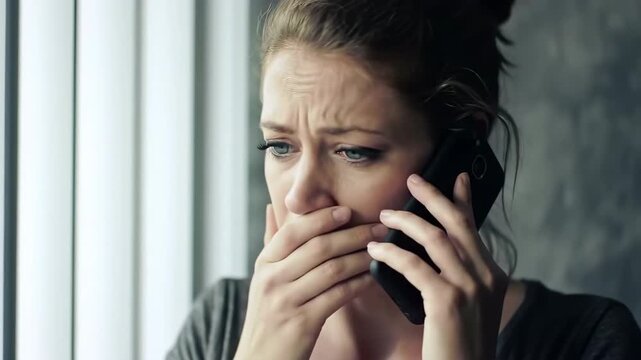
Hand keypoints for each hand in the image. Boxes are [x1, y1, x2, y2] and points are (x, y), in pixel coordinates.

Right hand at [235, 205, 385, 359]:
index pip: (294, 231)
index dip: (321, 217)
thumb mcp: (263, 278)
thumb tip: (274, 207)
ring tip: (380, 250)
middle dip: (352, 235)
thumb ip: (272, 244)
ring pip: (332, 270)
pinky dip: (358, 284)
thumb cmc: (269, 315)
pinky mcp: (303, 322)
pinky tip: (372, 277)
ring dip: (361, 257)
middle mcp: (272, 279)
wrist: (261, 359)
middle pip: (318, 247)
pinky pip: (338, 295)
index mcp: (264, 263)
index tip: (346, 209)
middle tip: (378, 228)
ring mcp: (286, 301)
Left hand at [366, 172, 507, 359]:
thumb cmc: (460, 344)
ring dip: (407, 222)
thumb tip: (433, 249)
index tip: (456, 177)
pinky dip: (392, 253)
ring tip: (385, 216)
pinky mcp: (448, 301)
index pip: (474, 229)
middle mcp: (486, 277)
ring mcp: (469, 288)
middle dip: (434, 197)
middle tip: (413, 180)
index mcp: (493, 276)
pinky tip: (377, 250)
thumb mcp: (470, 306)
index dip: (464, 200)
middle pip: (457, 224)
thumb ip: (459, 277)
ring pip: (436, 238)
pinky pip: (414, 265)